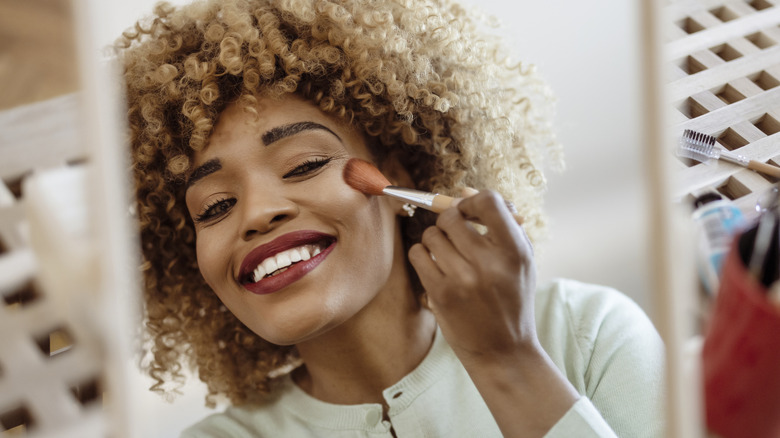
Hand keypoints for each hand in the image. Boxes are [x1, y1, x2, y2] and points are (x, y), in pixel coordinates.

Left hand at [408, 189, 537, 366]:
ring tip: (447, 255)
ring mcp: (463, 279)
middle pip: (452, 216)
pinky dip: (423, 256)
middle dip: (450, 221)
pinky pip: (418, 255)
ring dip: (435, 240)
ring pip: (431, 234)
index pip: (488, 201)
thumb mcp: (519, 260)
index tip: (469, 212)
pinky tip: (436, 267)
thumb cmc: (512, 297)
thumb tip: (463, 191)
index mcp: (515, 250)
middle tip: (456, 235)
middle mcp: (489, 262)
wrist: (504, 350)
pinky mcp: (441, 294)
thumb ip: (499, 222)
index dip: (472, 201)